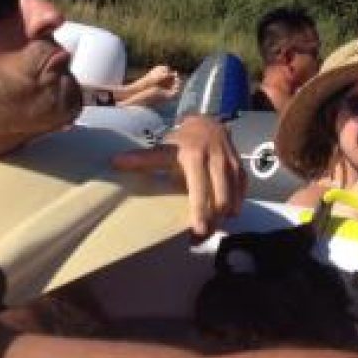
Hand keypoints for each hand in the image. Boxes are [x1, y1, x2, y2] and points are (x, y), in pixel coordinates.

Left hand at [111, 115, 245, 237]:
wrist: (209, 121)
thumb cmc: (183, 140)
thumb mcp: (164, 148)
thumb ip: (143, 159)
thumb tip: (115, 163)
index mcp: (195, 156)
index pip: (199, 188)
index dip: (200, 211)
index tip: (196, 231)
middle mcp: (216, 159)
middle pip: (220, 198)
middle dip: (213, 221)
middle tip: (200, 236)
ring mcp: (231, 163)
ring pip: (233, 197)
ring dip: (224, 216)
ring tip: (211, 228)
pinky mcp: (241, 167)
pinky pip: (242, 191)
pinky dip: (235, 204)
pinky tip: (226, 214)